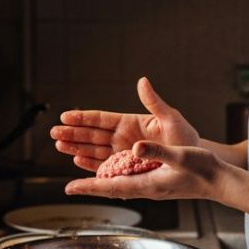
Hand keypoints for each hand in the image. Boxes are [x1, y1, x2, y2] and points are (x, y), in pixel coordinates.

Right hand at [49, 77, 199, 172]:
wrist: (194, 161)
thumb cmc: (185, 138)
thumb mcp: (171, 118)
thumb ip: (154, 102)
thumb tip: (143, 82)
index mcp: (131, 122)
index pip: (102, 118)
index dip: (84, 117)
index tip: (67, 116)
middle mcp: (123, 137)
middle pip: (92, 134)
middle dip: (73, 133)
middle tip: (54, 132)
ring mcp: (122, 153)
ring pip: (94, 150)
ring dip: (76, 147)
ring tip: (59, 145)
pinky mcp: (125, 167)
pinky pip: (104, 165)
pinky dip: (90, 164)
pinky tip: (77, 160)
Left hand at [64, 141, 229, 201]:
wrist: (219, 182)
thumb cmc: (203, 169)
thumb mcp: (180, 155)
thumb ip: (157, 151)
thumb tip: (134, 146)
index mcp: (148, 184)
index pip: (112, 187)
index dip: (89, 188)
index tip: (69, 189)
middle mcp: (146, 189)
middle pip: (110, 189)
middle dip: (88, 188)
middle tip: (67, 189)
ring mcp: (150, 187)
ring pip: (118, 187)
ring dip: (99, 184)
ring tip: (81, 183)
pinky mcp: (155, 183)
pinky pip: (128, 183)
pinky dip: (114, 180)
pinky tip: (109, 176)